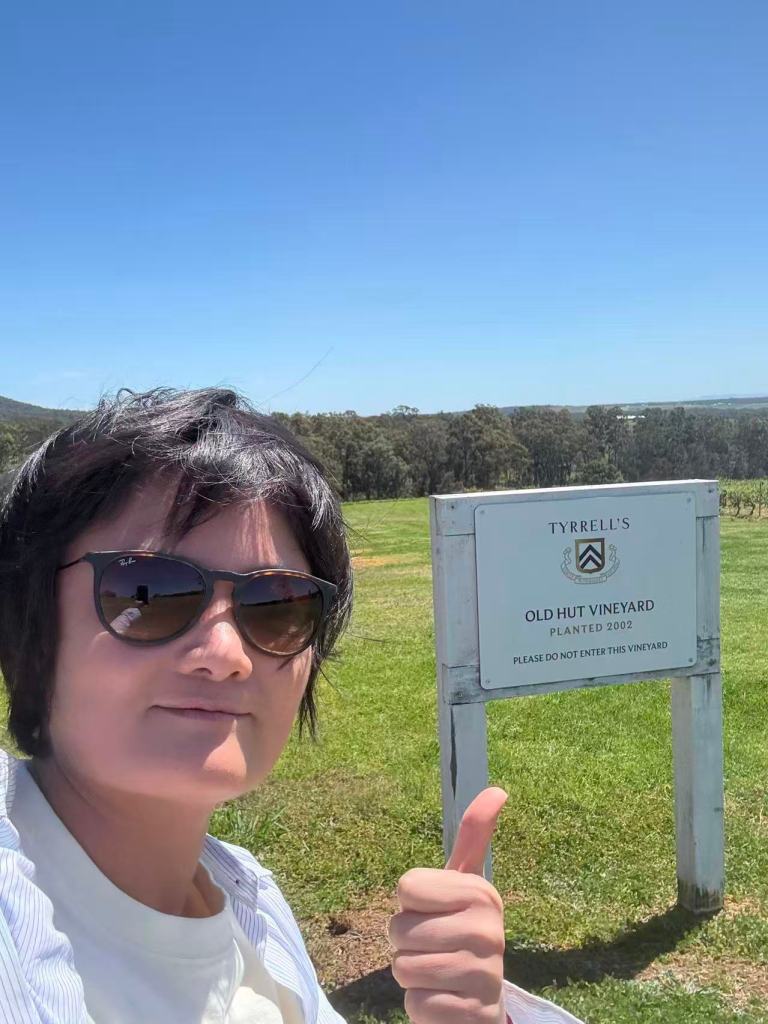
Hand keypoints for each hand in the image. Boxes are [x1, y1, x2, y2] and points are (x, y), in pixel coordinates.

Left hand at [388, 787, 508, 1023]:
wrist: (480, 1003)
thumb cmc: (460, 933)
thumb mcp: (464, 885)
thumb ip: (474, 836)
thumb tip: (498, 789)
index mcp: (482, 893)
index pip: (406, 887)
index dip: (409, 904)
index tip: (434, 912)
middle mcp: (490, 931)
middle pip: (398, 930)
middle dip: (405, 943)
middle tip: (433, 948)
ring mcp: (485, 976)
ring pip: (403, 968)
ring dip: (411, 976)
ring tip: (438, 973)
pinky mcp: (474, 1015)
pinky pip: (417, 1004)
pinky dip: (421, 1006)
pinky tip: (444, 1000)